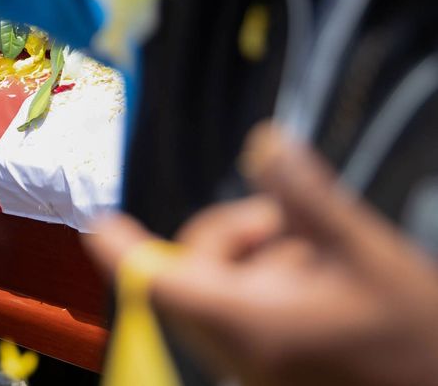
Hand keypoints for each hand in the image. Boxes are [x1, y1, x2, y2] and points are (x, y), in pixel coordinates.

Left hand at [84, 124, 437, 385]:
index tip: (100, 222)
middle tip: (289, 220)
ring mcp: (255, 368)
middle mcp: (240, 352)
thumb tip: (264, 143)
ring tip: (322, 255)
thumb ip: (307, 196)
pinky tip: (322, 279)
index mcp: (249, 322)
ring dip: (257, 259)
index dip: (123, 248)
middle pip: (193, 275)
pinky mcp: (273, 371)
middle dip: (230, 234)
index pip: (158, 282)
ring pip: (220, 294)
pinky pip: (244, 317)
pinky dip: (269, 286)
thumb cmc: (416, 335)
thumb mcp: (366, 251)